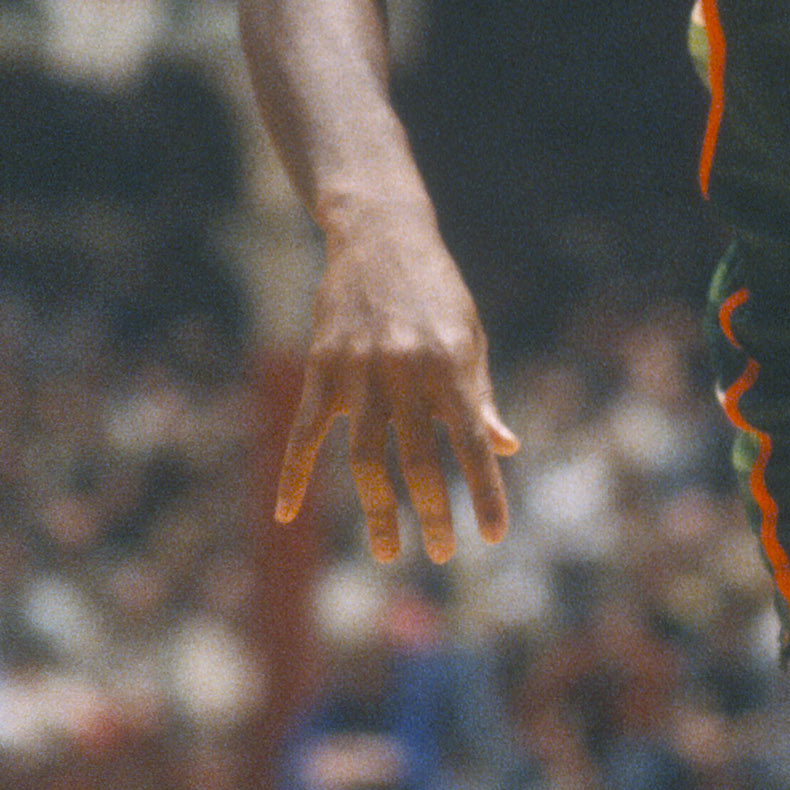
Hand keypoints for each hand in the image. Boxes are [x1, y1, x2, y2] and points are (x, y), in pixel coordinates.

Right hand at [274, 207, 519, 564]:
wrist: (380, 236)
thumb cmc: (436, 291)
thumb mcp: (469, 337)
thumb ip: (480, 396)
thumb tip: (504, 448)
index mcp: (450, 367)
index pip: (472, 444)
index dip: (484, 493)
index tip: (493, 536)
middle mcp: (405, 373)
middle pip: (416, 461)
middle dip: (432, 513)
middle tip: (441, 554)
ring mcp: (358, 373)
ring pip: (363, 460)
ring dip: (378, 511)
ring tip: (387, 553)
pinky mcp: (320, 369)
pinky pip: (303, 433)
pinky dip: (293, 475)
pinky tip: (285, 514)